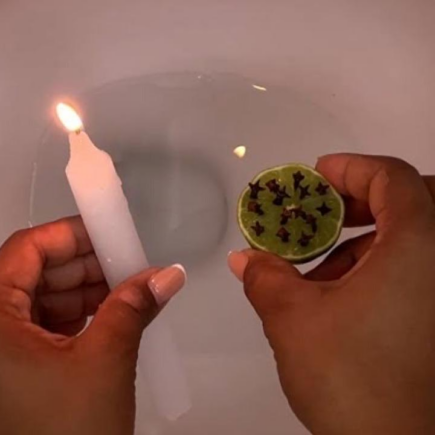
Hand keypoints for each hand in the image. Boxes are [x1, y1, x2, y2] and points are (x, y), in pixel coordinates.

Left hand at [0, 217, 184, 434]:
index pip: (26, 250)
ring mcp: (2, 349)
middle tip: (129, 262)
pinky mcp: (16, 366)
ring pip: (43, 297)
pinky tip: (112, 313)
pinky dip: (80, 314)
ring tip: (129, 288)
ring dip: (87, 289)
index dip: (70, 234)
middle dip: (86, 264)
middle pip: (35, 271)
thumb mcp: (104, 362)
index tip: (110, 230)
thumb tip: (169, 274)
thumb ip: (135, 307)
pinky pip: (46, 323)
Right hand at [229, 154, 434, 434]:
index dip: (349, 168)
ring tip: (318, 270)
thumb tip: (244, 259)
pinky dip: (379, 270)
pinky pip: (416, 270)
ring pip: (411, 240)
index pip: (393, 177)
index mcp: (419, 246)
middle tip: (320, 216)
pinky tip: (341, 297)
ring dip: (363, 244)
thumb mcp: (294, 319)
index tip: (314, 176)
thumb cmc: (353, 381)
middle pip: (411, 201)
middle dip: (359, 204)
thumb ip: (265, 277)